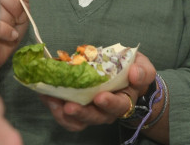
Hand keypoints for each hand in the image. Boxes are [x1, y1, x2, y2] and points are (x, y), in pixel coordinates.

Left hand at [39, 52, 156, 131]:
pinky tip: (46, 95)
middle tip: (69, 106)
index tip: (100, 97)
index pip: (119, 106)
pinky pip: (65, 116)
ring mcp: (91, 112)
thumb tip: (134, 73)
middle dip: (81, 113)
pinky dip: (54, 107)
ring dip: (63, 113)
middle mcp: (106, 111)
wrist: (124, 79)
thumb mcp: (143, 68)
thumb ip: (142, 71)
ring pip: (77, 121)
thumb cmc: (133, 72)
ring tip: (51, 99)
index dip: (109, 103)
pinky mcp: (77, 108)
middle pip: (94, 118)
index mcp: (124, 101)